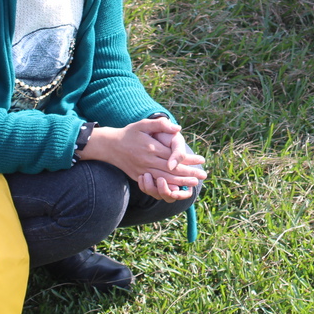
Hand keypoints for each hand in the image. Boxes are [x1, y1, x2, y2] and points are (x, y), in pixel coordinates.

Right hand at [77, 117, 205, 198]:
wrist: (109, 146)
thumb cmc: (129, 133)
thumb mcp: (143, 124)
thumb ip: (161, 125)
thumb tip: (178, 128)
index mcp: (151, 148)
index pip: (174, 156)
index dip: (189, 159)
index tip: (202, 160)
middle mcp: (148, 161)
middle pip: (172, 170)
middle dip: (189, 174)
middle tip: (204, 176)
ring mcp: (143, 171)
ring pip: (165, 179)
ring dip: (181, 183)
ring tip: (194, 184)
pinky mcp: (139, 176)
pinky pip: (155, 184)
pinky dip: (167, 187)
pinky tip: (176, 189)